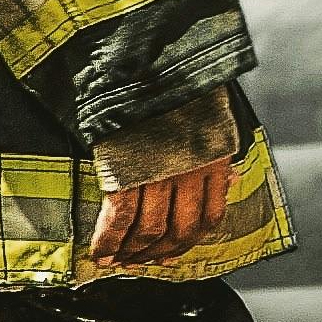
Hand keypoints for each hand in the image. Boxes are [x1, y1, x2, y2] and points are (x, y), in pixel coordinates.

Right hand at [85, 86, 247, 270]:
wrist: (152, 58)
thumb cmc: (179, 84)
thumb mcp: (209, 117)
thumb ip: (211, 149)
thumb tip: (221, 178)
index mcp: (214, 159)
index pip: (209, 218)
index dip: (188, 243)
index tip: (172, 255)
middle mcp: (191, 172)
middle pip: (178, 231)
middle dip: (157, 253)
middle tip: (139, 263)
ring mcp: (159, 172)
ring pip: (149, 229)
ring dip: (132, 251)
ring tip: (117, 261)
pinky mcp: (127, 168)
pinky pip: (120, 215)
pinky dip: (109, 238)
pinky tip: (100, 252)